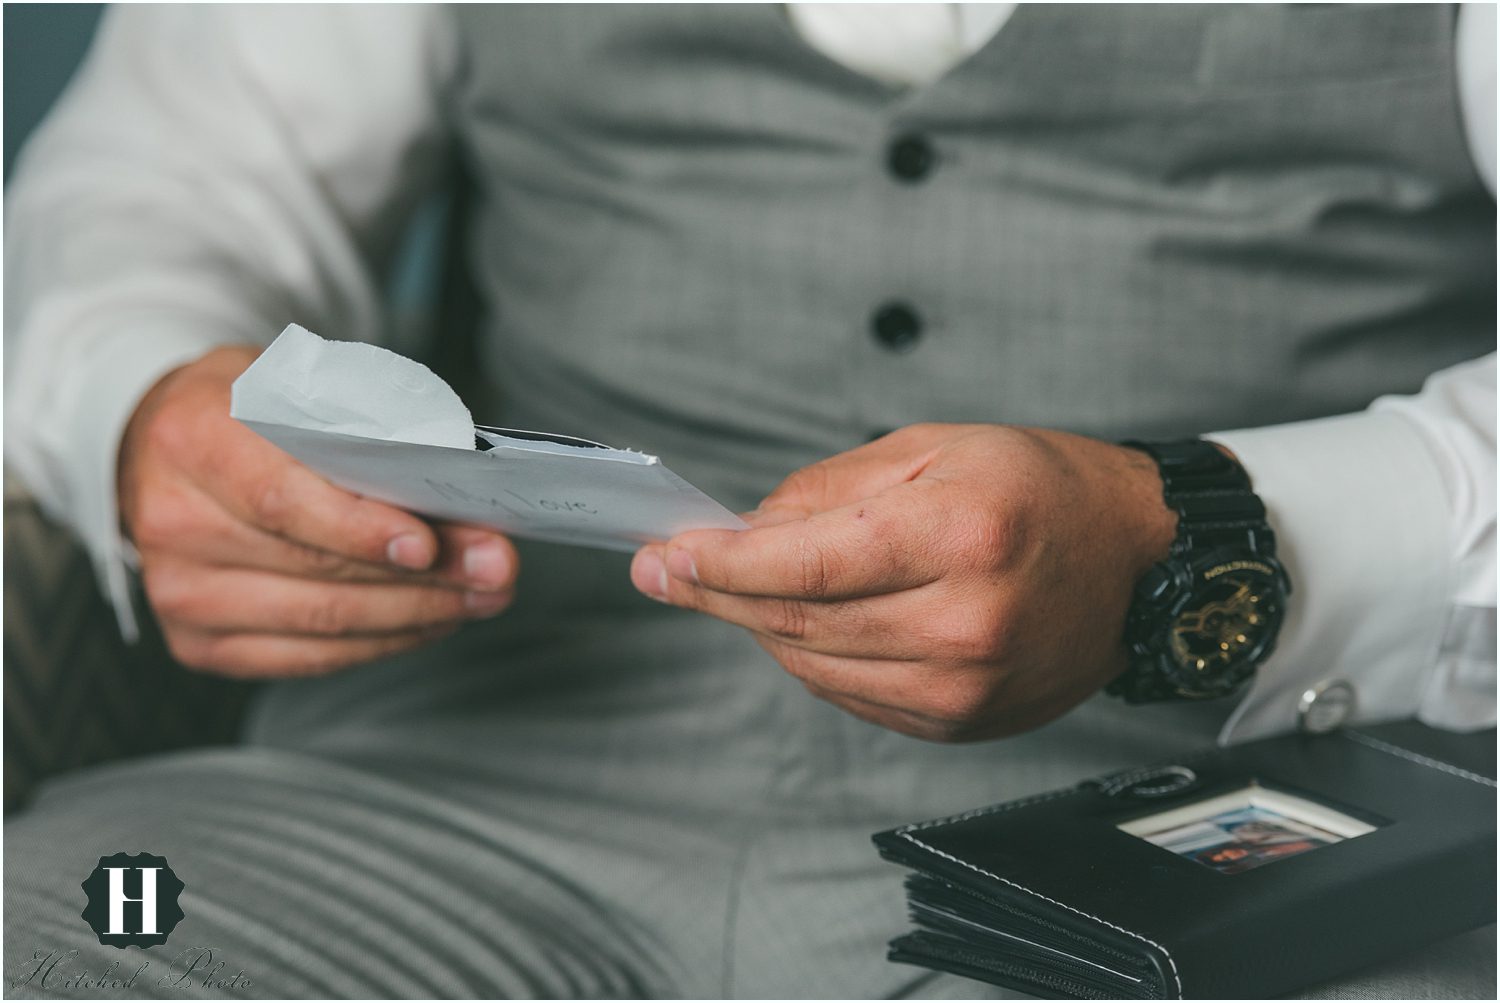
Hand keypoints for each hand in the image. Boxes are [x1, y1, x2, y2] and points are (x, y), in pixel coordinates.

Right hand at [118, 345, 519, 677]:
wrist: (163, 448)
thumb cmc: (253, 411)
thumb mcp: (302, 385)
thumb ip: (367, 428)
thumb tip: (452, 483)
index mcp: (194, 440)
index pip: (284, 500)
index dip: (361, 530)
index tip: (431, 543)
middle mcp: (175, 522)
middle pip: (316, 569)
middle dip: (424, 576)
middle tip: (495, 569)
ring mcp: (182, 592)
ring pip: (322, 622)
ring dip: (418, 614)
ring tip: (481, 596)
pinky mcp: (200, 644)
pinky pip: (309, 657)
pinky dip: (383, 641)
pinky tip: (432, 620)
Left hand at [630, 424, 1175, 740]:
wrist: (1136, 563)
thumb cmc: (1042, 489)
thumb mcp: (934, 449)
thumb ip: (829, 491)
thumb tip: (747, 531)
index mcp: (960, 536)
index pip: (806, 566)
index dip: (722, 564)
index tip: (667, 554)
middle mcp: (963, 624)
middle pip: (797, 622)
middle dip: (717, 594)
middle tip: (664, 572)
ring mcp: (962, 688)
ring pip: (813, 665)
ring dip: (759, 625)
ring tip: (739, 585)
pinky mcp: (960, 724)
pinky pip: (849, 695)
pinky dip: (810, 657)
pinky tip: (804, 621)